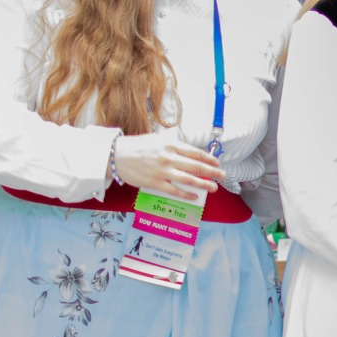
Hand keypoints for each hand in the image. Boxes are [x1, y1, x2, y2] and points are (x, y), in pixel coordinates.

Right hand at [111, 134, 225, 200]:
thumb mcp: (156, 139)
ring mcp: (162, 171)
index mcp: (170, 145)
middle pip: (196, 166)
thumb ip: (172, 145)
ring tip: (214, 187)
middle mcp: (168, 157)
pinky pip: (175, 190)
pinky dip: (186, 194)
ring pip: (188, 179)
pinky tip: (195, 196)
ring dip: (204, 184)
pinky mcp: (155, 183)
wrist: (114, 155)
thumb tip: (188, 152)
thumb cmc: (135, 146)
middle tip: (222, 175)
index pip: (195, 152)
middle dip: (212, 171)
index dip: (208, 158)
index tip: (216, 162)